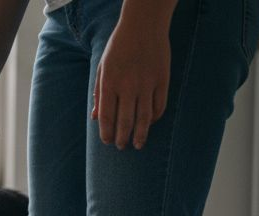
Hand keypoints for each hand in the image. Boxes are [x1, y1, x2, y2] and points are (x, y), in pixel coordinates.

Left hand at [93, 10, 171, 149]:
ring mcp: (147, 84)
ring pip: (144, 117)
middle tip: (122, 147)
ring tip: (138, 144)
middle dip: (122, 138)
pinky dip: (155, 117)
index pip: (107, 116)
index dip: (107, 132)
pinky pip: (159, 105)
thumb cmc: (119, 47)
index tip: (107, 141)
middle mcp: (128, 87)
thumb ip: (99, 93)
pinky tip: (151, 123)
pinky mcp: (162, 80)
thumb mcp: (102, 68)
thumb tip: (96, 117)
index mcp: (110, 83)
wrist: (143, 26)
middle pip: (125, 121)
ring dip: (141, 134)